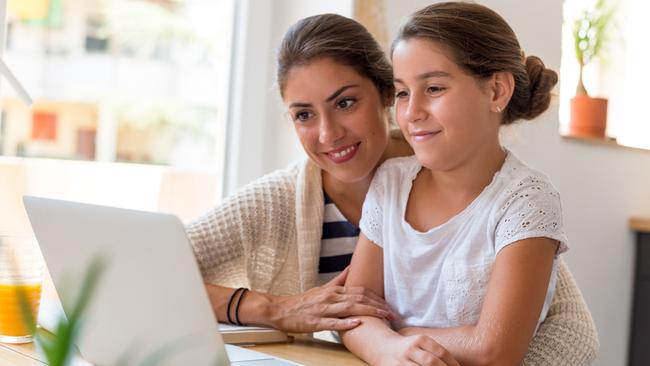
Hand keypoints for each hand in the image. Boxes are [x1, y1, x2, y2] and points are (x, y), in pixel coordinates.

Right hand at [268, 267, 394, 332]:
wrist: (281, 310)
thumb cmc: (303, 301)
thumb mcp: (322, 288)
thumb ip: (339, 280)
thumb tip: (352, 268)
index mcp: (333, 290)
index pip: (360, 291)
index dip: (376, 297)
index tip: (388, 303)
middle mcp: (331, 298)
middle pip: (359, 299)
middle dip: (378, 305)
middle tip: (392, 312)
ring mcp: (323, 310)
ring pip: (350, 308)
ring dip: (369, 312)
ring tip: (383, 316)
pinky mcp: (316, 322)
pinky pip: (333, 322)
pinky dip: (346, 323)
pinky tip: (358, 323)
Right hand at [373, 334, 459, 365]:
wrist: (382, 347)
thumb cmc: (409, 348)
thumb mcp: (421, 343)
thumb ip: (436, 352)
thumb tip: (455, 365)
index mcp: (420, 339)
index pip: (441, 352)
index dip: (453, 364)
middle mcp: (410, 348)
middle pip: (431, 362)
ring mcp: (401, 361)